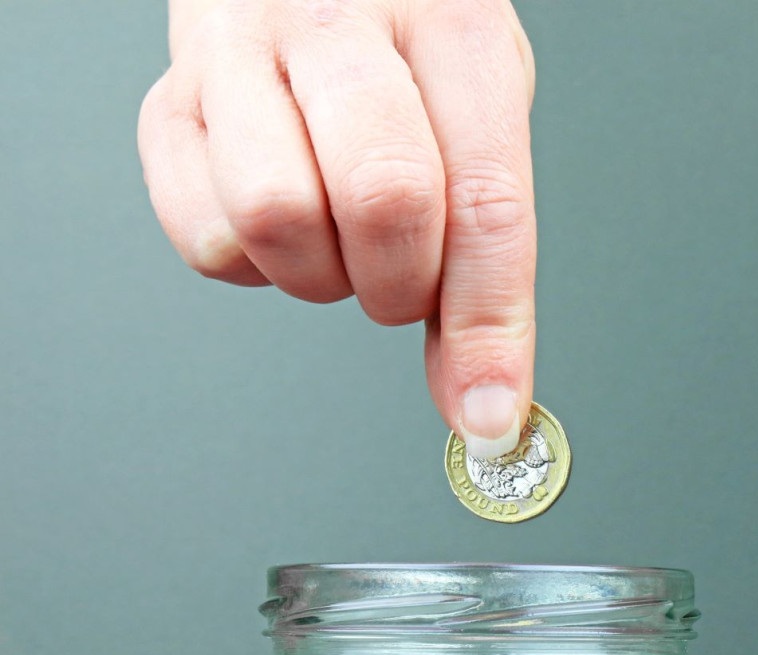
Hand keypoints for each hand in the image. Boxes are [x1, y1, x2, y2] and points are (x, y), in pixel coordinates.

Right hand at [138, 0, 538, 456]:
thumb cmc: (409, 36)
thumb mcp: (481, 110)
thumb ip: (486, 252)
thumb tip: (481, 402)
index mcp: (453, 23)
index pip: (487, 199)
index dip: (491, 325)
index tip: (492, 415)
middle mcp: (338, 21)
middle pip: (382, 199)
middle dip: (404, 284)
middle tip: (406, 275)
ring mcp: (238, 49)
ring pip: (275, 216)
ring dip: (323, 274)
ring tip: (341, 238)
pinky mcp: (167, 97)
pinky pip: (203, 232)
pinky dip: (252, 265)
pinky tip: (285, 219)